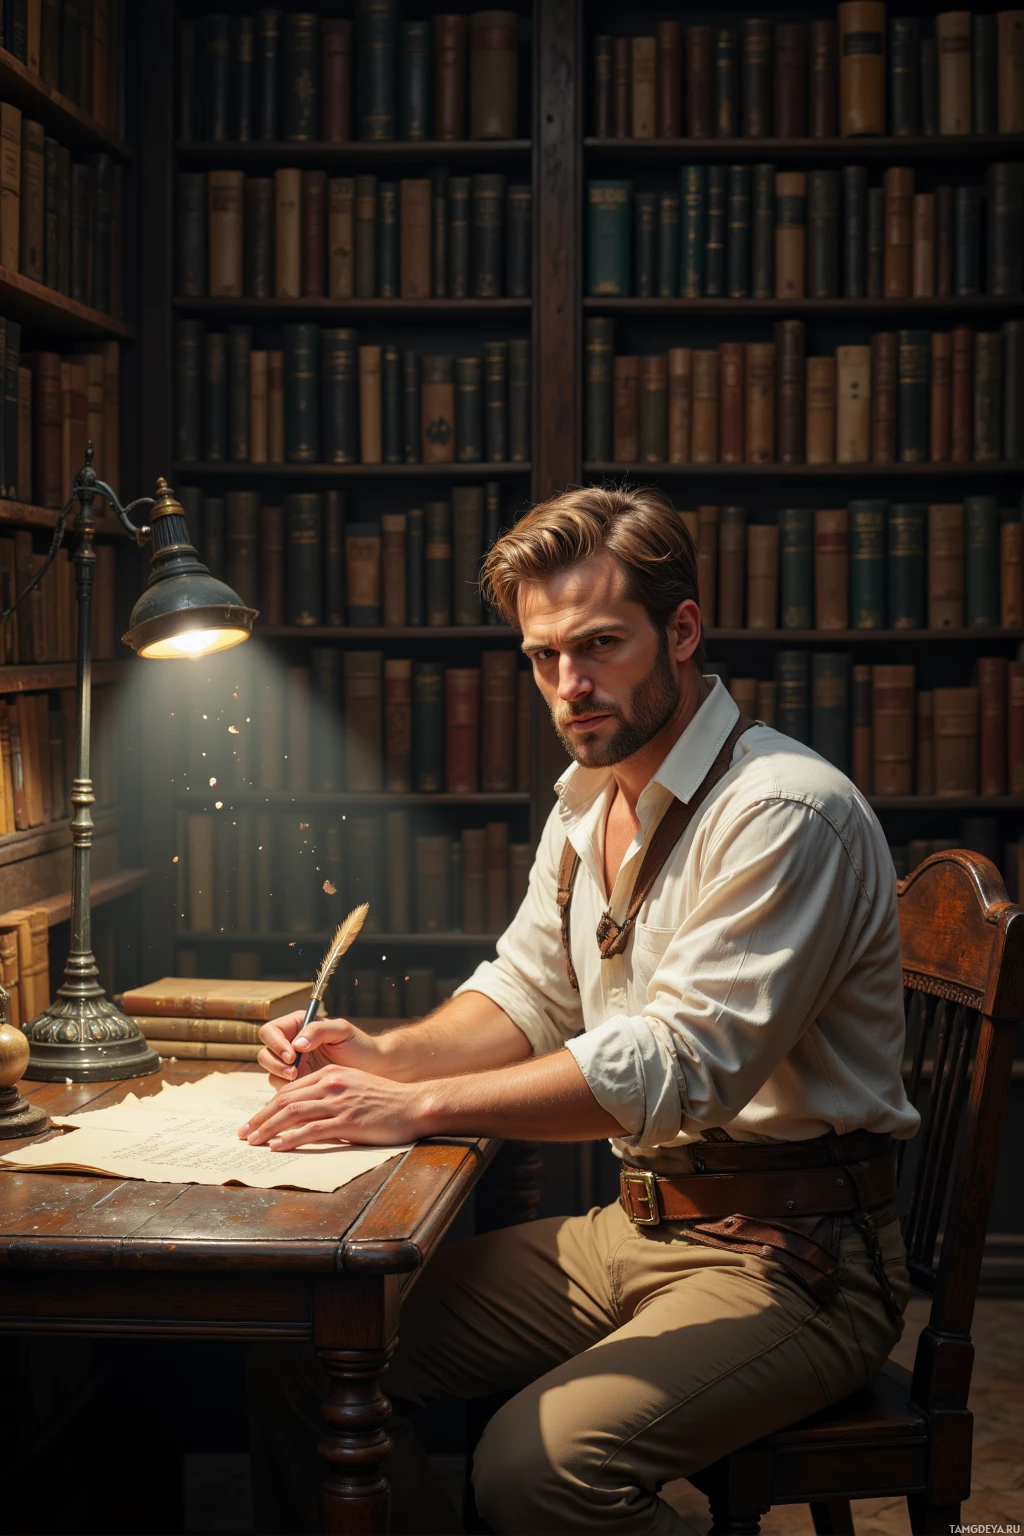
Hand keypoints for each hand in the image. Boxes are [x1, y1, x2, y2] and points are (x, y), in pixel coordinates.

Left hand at [237, 1062, 429, 1148]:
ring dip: (267, 1129)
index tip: (254, 1121)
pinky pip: (311, 1130)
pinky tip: (277, 1146)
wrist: (413, 1105)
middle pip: (285, 1100)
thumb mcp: (353, 1088)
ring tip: (252, 1142)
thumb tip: (304, 1117)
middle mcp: (331, 1083)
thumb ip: (329, 1096)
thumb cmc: (386, 1101)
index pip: (290, 1090)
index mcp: (331, 1074)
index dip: (268, 1107)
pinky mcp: (347, 1120)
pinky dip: (290, 1138)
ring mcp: (338, 1102)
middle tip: (244, 1133)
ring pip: (292, 1114)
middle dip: (260, 1118)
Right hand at [257, 1011, 382, 1089]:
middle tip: (293, 1072)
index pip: (271, 1032)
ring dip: (280, 1079)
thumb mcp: (342, 1032)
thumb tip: (296, 1043)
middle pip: (265, 1053)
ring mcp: (293, 1066)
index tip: (291, 1055)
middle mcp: (291, 1045)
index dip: (276, 1044)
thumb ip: (319, 1031)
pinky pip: (283, 1090)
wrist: (373, 1070)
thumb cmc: (360, 1046)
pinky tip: (302, 1094)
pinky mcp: (298, 1085)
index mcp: (298, 1026)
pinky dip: (287, 1093)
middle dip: (275, 1064)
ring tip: (299, 1081)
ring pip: (271, 1073)